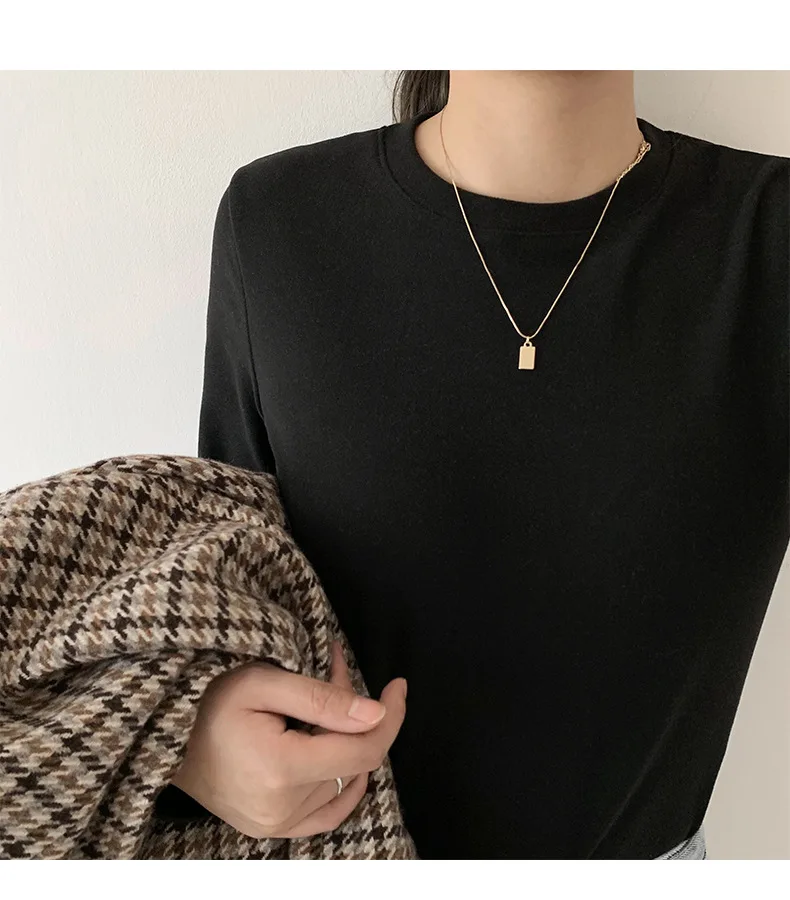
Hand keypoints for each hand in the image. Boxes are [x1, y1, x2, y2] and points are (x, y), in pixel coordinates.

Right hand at [170, 641, 407, 838]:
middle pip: (352, 759)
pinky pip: (329, 811)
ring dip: (345, 738)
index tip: (398, 686)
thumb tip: (376, 714)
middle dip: (357, 713)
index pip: (363, 750)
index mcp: (281, 770)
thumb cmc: (209, 703)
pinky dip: (344, 781)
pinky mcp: (274, 830)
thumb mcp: (263, 684)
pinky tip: (341, 754)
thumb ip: (322, 698)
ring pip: (342, 778)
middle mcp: (283, 808)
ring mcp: (278, 825)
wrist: (166, 740)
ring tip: (324, 700)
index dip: (390, 717)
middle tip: (337, 670)